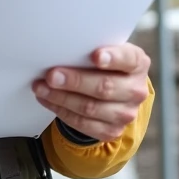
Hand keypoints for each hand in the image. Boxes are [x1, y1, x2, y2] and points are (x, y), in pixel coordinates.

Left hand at [32, 43, 150, 141]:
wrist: (115, 92)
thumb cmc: (106, 65)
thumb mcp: (107, 50)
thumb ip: (92, 48)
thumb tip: (63, 48)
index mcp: (138, 64)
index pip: (128, 59)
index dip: (112, 58)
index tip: (95, 56)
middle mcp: (136, 90)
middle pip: (104, 87)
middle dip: (75, 81)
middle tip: (52, 75)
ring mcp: (126, 113)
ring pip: (90, 108)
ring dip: (61, 98)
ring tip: (41, 88)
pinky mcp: (112, 131)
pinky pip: (83, 124)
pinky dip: (61, 111)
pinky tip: (48, 100)